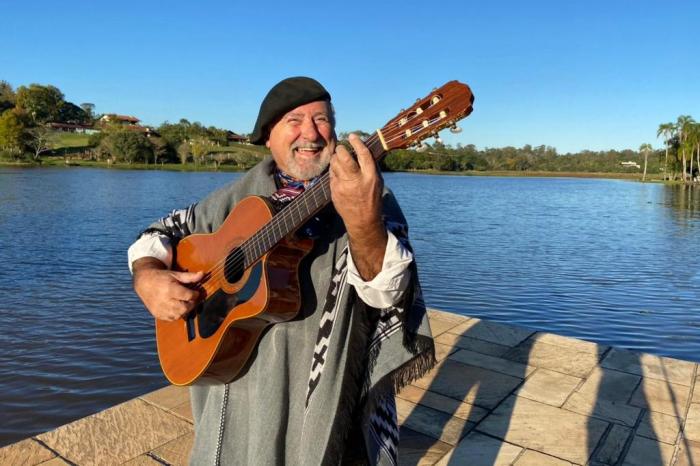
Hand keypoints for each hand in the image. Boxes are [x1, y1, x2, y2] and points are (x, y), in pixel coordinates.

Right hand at [132, 257, 203, 320]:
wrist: (144, 282)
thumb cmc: (161, 277)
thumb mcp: (176, 274)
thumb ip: (190, 276)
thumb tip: (202, 274)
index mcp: (169, 289)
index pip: (188, 296)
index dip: (195, 294)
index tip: (195, 292)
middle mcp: (164, 300)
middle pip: (184, 308)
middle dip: (191, 304)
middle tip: (191, 299)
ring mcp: (160, 309)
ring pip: (179, 315)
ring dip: (184, 310)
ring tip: (184, 303)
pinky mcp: (157, 314)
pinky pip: (171, 319)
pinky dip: (176, 314)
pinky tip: (176, 307)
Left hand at [330, 133, 386, 279]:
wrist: (362, 220)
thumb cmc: (372, 199)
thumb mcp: (377, 182)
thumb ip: (370, 167)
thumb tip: (361, 149)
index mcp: (371, 177)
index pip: (363, 154)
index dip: (357, 142)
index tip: (352, 136)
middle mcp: (357, 180)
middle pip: (345, 157)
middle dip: (341, 149)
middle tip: (341, 147)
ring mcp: (344, 186)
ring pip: (335, 164)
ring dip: (336, 158)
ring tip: (339, 159)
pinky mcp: (335, 191)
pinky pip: (331, 174)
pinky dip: (334, 170)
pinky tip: (338, 173)